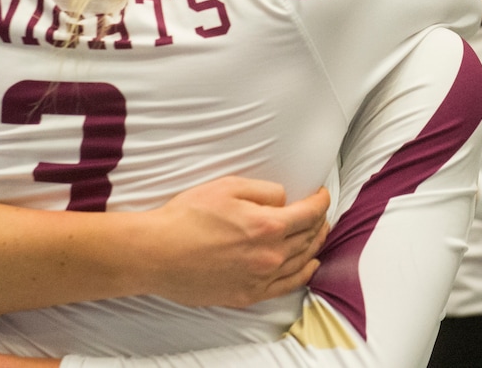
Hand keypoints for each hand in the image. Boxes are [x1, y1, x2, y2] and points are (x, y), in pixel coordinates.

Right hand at [144, 177, 329, 307]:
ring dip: (314, 244)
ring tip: (317, 233)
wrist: (160, 252)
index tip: (321, 193)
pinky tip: (309, 265)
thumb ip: (264, 191)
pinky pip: (288, 285)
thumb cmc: (188, 216)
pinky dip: (304, 273)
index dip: (321, 200)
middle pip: (309, 237)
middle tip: (319, 211)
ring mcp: (261, 278)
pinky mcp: (248, 294)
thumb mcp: (227, 187)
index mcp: (268, 226)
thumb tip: (284, 200)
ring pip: (302, 261)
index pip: (310, 213)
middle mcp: (271, 255)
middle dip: (319, 220)